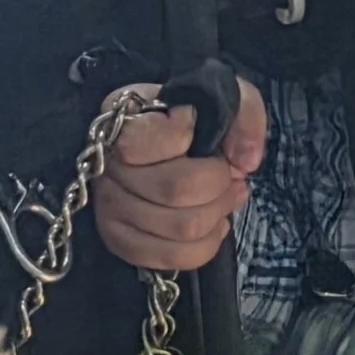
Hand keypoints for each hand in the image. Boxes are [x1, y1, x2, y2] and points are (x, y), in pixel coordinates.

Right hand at [95, 80, 267, 271]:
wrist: (159, 142)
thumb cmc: (192, 117)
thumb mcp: (223, 96)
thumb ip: (244, 116)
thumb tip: (245, 162)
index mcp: (125, 120)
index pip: (164, 138)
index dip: (196, 139)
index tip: (202, 130)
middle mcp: (108, 166)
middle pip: (178, 190)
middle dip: (221, 186)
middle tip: (233, 177)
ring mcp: (108, 208)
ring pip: (180, 228)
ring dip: (218, 215)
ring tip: (227, 198)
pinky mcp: (119, 242)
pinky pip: (171, 258)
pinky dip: (205, 246)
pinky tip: (214, 225)